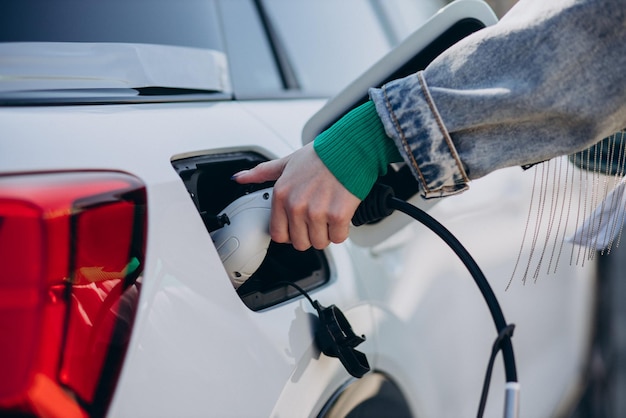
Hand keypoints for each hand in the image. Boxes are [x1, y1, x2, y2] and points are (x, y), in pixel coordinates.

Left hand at [233, 143, 360, 250]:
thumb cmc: (321, 155)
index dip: (291, 234)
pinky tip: (342, 214)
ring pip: (319, 242)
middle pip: (300, 243)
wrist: (349, 149)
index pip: (278, 234)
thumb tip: (239, 177)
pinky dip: (342, 230)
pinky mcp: (338, 215)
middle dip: (310, 235)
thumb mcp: (286, 162)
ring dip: (327, 233)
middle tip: (318, 219)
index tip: (300, 227)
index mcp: (281, 195)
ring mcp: (316, 212)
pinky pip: (338, 237)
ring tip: (330, 215)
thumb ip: (262, 172)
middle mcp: (296, 205)